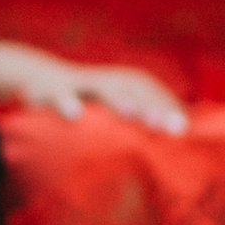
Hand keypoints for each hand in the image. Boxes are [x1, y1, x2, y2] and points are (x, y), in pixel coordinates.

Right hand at [4, 51, 189, 136]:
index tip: (184, 132)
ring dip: (117, 100)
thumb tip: (172, 144)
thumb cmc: (88, 106)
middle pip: (135, 92)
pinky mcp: (54, 89)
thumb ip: (142, 126)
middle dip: (152, 108)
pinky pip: (60, 95)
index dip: (170, 110)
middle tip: (169, 128)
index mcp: (127, 84)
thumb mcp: (117, 112)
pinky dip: (67, 103)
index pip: (155, 96)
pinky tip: (73, 115)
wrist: (40, 80)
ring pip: (103, 90)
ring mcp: (81, 83)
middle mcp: (109, 80)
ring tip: (130, 112)